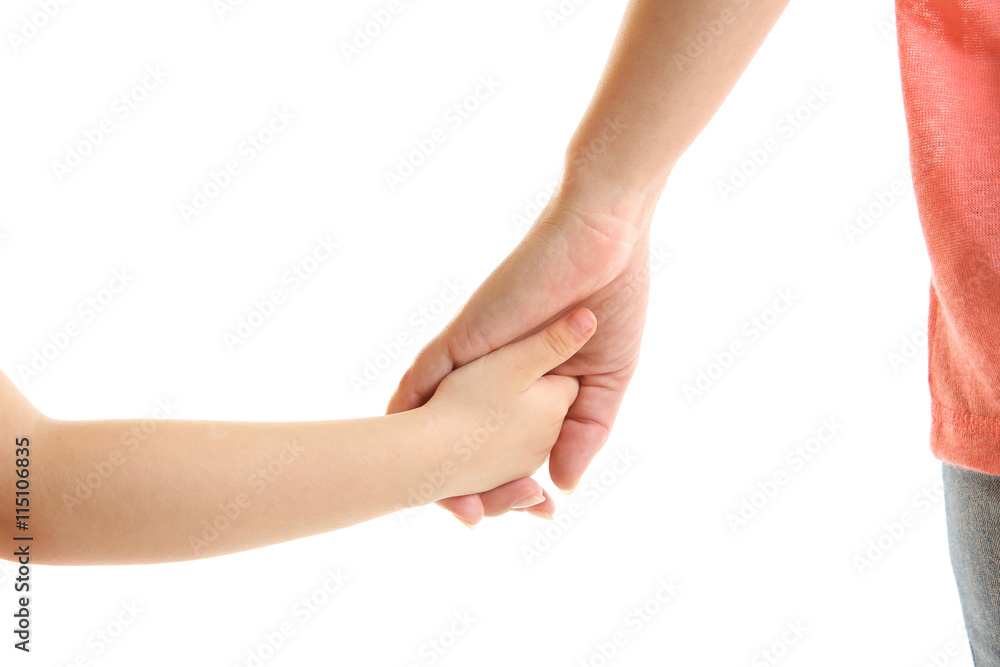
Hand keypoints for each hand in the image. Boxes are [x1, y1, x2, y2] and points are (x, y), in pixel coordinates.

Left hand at [387, 186, 651, 525]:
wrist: (607, 244)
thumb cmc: (612, 305)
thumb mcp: (606, 383)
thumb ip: (585, 432)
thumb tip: (564, 486)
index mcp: (530, 386)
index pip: (503, 442)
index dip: (500, 480)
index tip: (502, 515)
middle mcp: (495, 374)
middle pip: (463, 431)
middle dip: (457, 476)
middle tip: (463, 518)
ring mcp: (477, 354)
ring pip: (436, 410)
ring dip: (424, 449)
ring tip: (418, 492)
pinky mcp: (466, 333)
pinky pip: (424, 373)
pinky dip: (407, 404)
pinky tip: (392, 436)